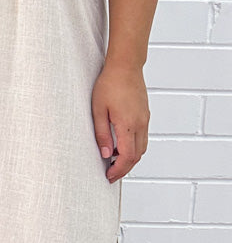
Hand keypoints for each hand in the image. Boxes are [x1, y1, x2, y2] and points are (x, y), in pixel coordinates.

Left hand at [91, 62, 148, 182]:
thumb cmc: (109, 84)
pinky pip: (142, 137)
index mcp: (128, 124)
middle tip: (111, 174)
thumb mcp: (98, 110)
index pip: (127, 157)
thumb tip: (106, 154)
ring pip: (142, 147)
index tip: (109, 176)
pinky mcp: (145, 115)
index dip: (118, 170)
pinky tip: (120, 145)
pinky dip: (133, 146)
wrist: (126, 66)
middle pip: (137, 156)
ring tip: (114, 161)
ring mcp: (145, 119)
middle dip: (124, 168)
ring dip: (130, 158)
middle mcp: (140, 124)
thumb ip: (102, 134)